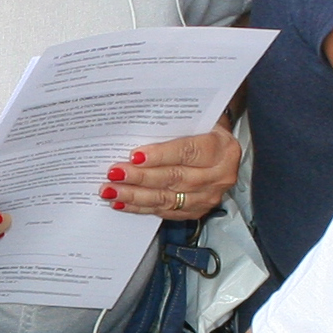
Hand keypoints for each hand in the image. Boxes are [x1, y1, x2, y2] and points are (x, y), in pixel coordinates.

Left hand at [105, 127, 241, 220]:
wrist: (220, 151)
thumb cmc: (203, 130)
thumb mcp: (195, 121)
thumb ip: (171, 127)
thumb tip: (133, 132)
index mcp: (221, 148)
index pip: (188, 152)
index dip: (160, 155)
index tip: (135, 156)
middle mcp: (219, 175)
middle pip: (175, 178)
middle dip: (140, 177)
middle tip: (115, 174)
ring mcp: (209, 196)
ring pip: (167, 199)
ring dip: (135, 196)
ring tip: (111, 190)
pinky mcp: (197, 211)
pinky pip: (165, 211)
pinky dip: (141, 207)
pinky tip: (122, 202)